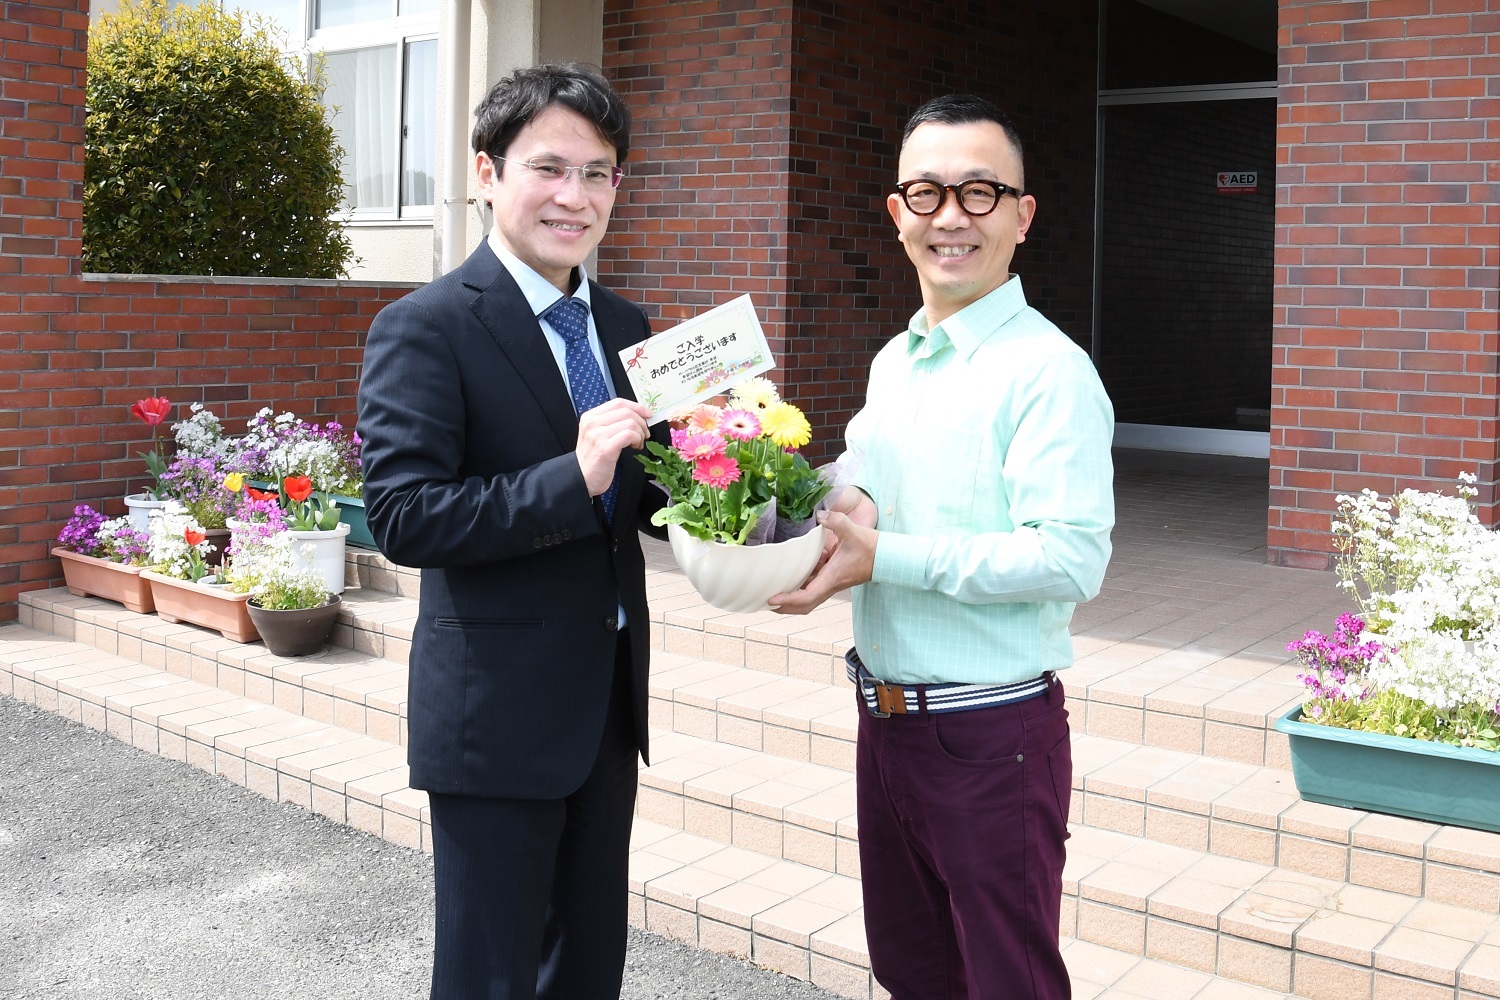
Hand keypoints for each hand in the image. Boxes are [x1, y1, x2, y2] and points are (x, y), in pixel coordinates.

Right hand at [576, 398, 650, 495]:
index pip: (618, 402)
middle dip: (642, 422)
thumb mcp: (598, 434)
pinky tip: (635, 447)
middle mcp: (592, 423)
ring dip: (640, 433)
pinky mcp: (606, 448)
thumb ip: (613, 422)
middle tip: (644, 434)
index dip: (637, 407)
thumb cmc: (594, 458)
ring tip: (637, 443)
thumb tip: (639, 415)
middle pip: (626, 412)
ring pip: (630, 423)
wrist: (581, 478)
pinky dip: (637, 440)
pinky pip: (629, 435)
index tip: (647, 414)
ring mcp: (598, 435)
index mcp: (590, 416)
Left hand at [770, 500, 878, 614]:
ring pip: (808, 599)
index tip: (773, 599)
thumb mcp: (853, 531)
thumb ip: (836, 521)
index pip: (807, 597)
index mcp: (832, 578)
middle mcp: (830, 585)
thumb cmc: (872, 547)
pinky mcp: (833, 578)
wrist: (887, 557)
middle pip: (804, 606)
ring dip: (791, 600)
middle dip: (785, 607)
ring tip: (773, 593)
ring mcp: (832, 583)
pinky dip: (800, 588)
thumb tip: (820, 514)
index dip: (788, 600)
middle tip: (766, 602)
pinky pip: (813, 588)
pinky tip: (791, 576)